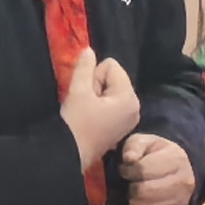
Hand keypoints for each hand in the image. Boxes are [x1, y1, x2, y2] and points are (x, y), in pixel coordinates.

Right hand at [63, 51, 141, 169]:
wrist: (70, 155)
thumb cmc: (76, 122)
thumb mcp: (78, 91)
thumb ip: (85, 67)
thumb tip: (89, 50)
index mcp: (129, 98)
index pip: (111, 66)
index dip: (94, 76)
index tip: (87, 94)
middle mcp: (135, 107)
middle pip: (114, 77)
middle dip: (97, 85)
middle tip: (86, 104)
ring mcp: (129, 118)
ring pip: (111, 89)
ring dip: (96, 96)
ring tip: (88, 112)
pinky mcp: (121, 125)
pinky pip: (111, 102)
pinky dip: (100, 105)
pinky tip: (91, 117)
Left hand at [120, 130, 197, 204]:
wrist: (178, 170)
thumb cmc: (155, 154)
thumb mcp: (143, 142)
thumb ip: (134, 146)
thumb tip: (129, 158)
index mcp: (176, 159)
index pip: (143, 170)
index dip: (127, 171)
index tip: (125, 170)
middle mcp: (184, 182)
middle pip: (144, 192)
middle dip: (131, 188)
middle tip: (131, 184)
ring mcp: (182, 202)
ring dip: (134, 202)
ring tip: (136, 193)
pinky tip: (143, 204)